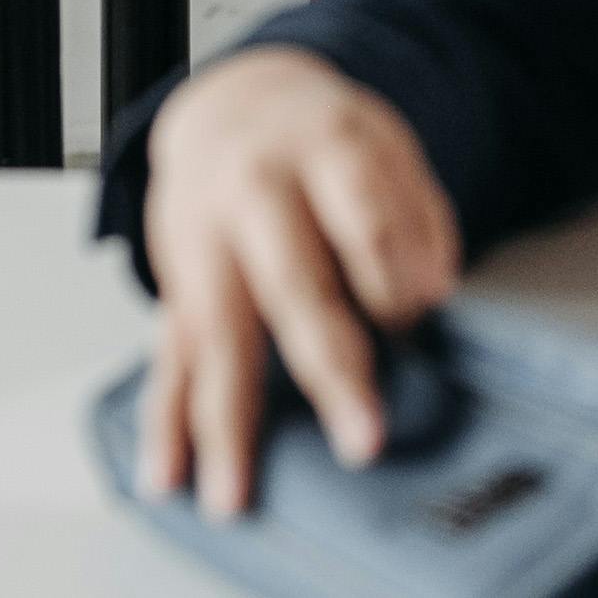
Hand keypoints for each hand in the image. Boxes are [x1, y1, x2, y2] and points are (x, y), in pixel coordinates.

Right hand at [133, 48, 464, 519]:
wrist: (232, 104)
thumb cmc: (322, 141)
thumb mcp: (386, 145)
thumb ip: (417, 214)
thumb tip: (432, 293)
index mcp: (322, 147)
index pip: (364, 213)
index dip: (396, 269)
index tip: (420, 316)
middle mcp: (256, 195)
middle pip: (295, 285)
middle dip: (329, 367)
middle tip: (364, 438)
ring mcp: (206, 243)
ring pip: (218, 338)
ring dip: (227, 424)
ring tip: (234, 495)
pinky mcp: (178, 286)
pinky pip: (168, 360)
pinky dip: (165, 424)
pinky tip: (167, 476)